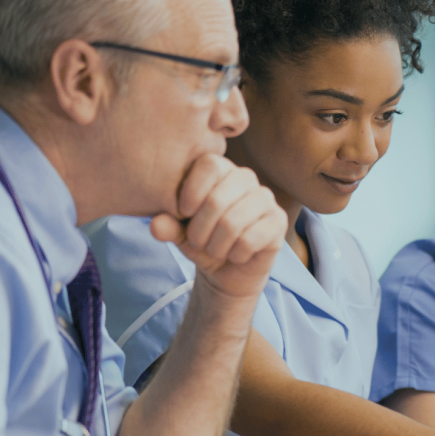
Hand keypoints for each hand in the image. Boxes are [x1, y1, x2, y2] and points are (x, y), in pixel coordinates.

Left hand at [150, 154, 286, 298]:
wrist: (227, 269)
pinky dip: (235, 255)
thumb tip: (156, 224)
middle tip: (197, 242)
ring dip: (216, 247)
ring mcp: (266, 198)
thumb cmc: (203, 241)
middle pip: (216, 199)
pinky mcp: (278, 221)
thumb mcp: (179, 233)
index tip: (182, 214)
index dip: (191, 193)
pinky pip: (250, 240)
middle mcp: (246, 178)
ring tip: (215, 250)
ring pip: (232, 223)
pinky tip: (236, 255)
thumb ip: (167, 225)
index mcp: (221, 170)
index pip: (209, 165)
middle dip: (199, 231)